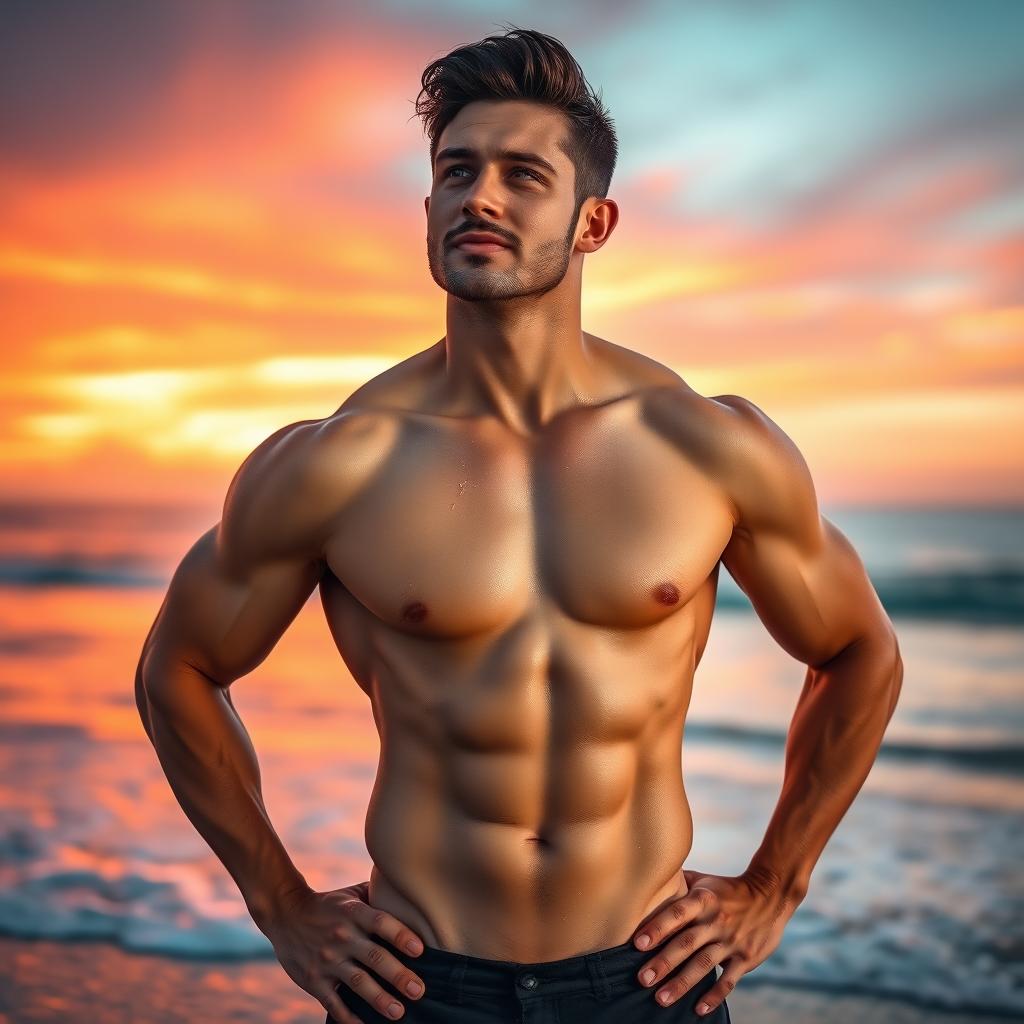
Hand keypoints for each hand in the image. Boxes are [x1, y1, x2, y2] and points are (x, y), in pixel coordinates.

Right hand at [259, 880, 427, 1022]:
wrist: (284, 913)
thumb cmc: (328, 903)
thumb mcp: (351, 893)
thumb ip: (377, 895)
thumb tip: (408, 894)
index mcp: (353, 912)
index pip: (381, 922)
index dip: (401, 935)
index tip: (420, 950)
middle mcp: (341, 936)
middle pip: (374, 957)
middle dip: (398, 975)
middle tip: (418, 990)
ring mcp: (326, 960)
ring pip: (357, 982)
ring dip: (380, 999)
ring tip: (399, 1012)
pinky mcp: (313, 980)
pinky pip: (333, 1002)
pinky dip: (349, 1017)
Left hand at [631, 867, 800, 1015]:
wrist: (771, 895)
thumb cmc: (727, 889)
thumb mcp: (704, 880)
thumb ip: (678, 883)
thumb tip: (648, 879)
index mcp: (703, 899)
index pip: (677, 913)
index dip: (658, 928)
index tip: (638, 943)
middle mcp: (716, 921)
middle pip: (686, 943)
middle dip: (664, 962)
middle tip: (643, 979)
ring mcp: (731, 941)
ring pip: (704, 965)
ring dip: (682, 983)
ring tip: (661, 998)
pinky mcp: (746, 958)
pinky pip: (729, 980)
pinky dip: (714, 996)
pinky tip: (699, 1009)